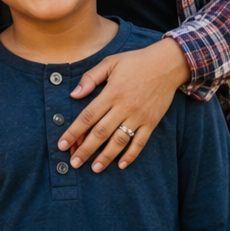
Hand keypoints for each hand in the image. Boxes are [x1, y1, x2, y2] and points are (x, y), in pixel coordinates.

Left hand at [58, 37, 190, 172]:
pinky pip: (140, 142)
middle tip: (74, 163)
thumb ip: (91, 78)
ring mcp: (138, 116)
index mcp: (111, 93)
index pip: (88, 116)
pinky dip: (131, 155)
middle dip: (85, 150)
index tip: (62, 144)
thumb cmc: (136, 62)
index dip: (74, 132)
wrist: (167, 64)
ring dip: (106, 156)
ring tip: (94, 168)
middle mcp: (124, 107)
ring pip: (119, 141)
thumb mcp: (110, 62)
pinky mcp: (151, 122)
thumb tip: (74, 94)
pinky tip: (121, 165)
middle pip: (101, 133)